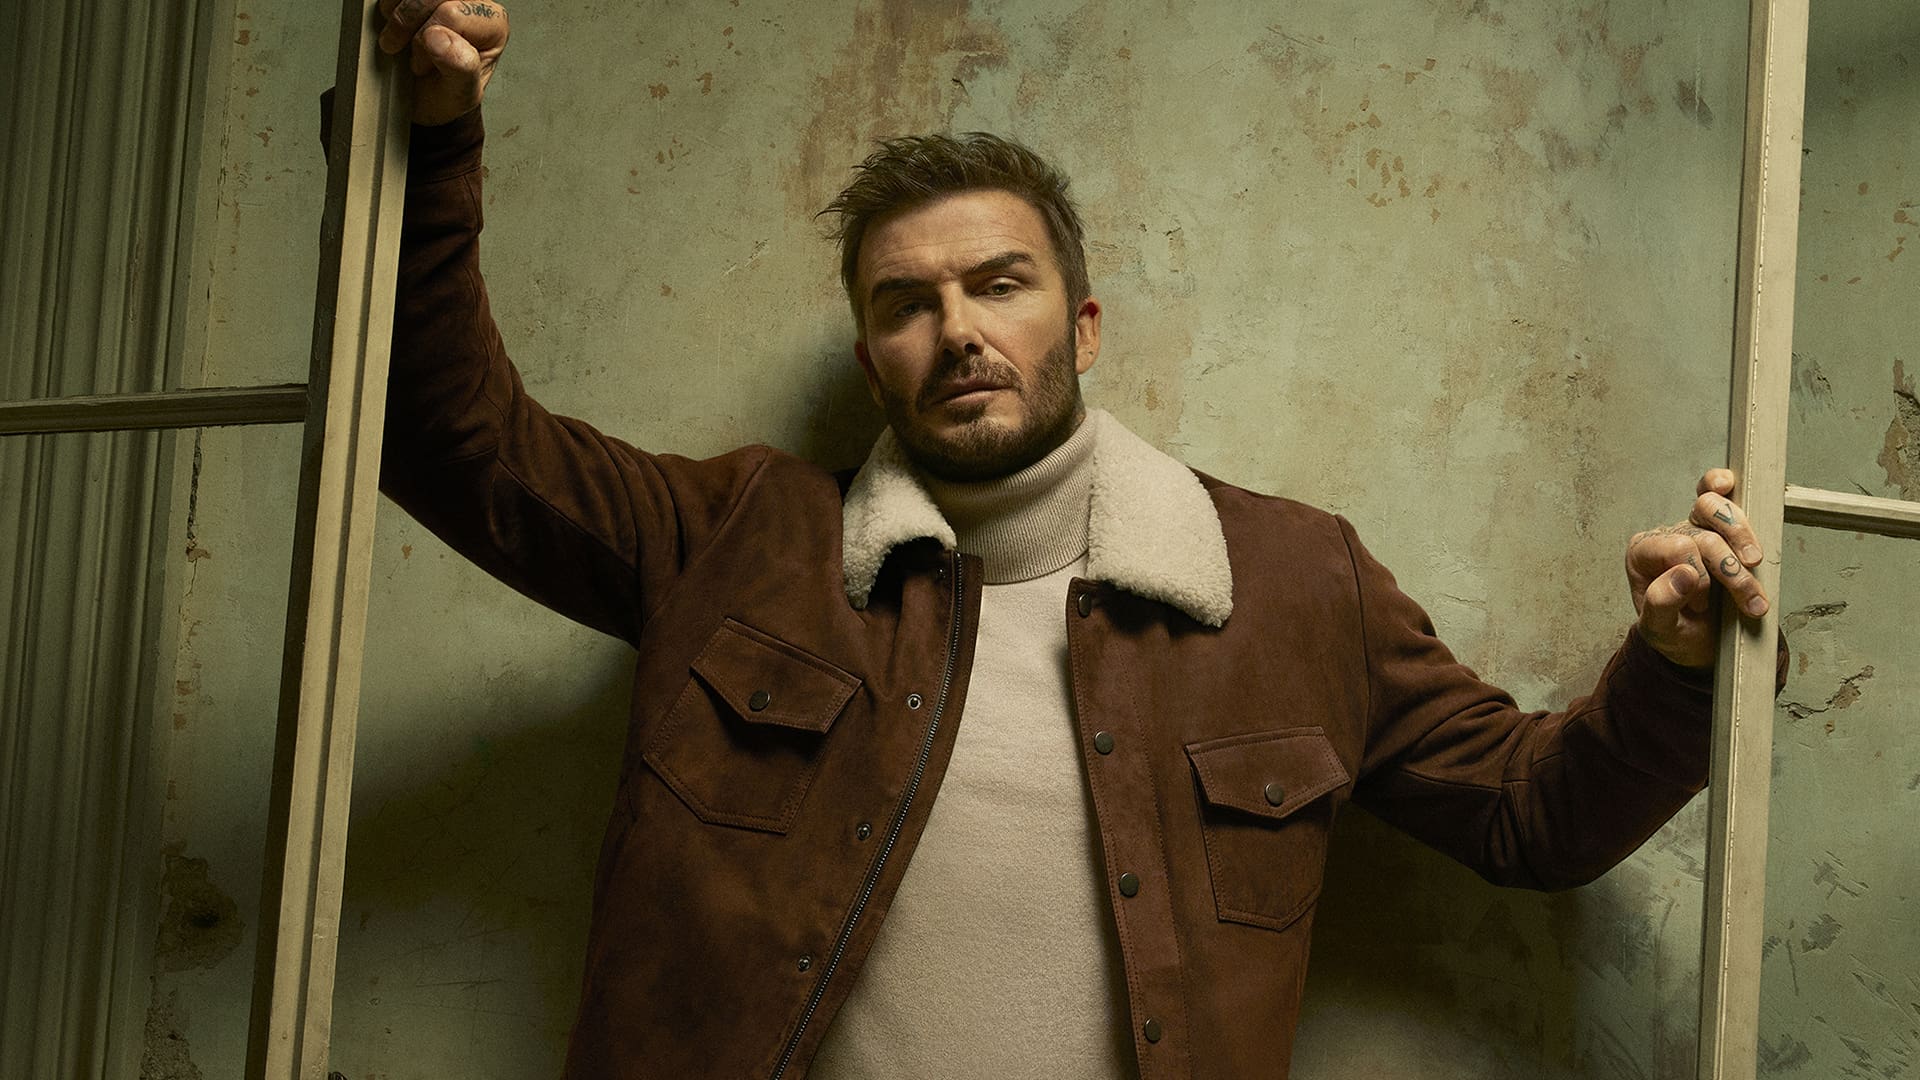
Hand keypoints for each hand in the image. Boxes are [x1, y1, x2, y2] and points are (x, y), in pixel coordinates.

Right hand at [377, 0, 509, 125]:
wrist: (426, 100)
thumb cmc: (447, 94)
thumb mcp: (459, 94)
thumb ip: (460, 68)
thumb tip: (439, 38)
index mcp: (493, 25)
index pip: (451, 14)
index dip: (425, 41)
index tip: (423, 65)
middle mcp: (474, 3)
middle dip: (406, 23)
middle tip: (402, 51)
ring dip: (396, 14)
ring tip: (398, 39)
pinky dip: (388, 5)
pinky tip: (394, 25)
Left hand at [1625, 468, 1770, 668]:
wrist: (1700, 643)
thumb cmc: (1676, 633)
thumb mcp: (1661, 631)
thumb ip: (1662, 605)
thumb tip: (1683, 574)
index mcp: (1643, 556)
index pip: (1676, 548)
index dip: (1699, 576)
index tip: (1704, 606)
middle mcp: (1666, 537)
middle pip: (1701, 532)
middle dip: (1729, 566)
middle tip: (1747, 597)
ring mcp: (1692, 527)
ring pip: (1715, 509)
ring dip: (1743, 539)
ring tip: (1755, 567)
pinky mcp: (1717, 526)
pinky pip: (1716, 494)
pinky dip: (1725, 489)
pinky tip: (1730, 484)